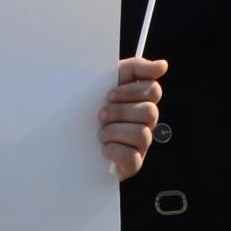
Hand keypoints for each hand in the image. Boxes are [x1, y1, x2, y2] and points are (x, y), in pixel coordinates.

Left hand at [100, 57, 165, 180]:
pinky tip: (103, 148)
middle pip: (150, 112)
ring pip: (142, 134)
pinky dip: (114, 151)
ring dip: (114, 131)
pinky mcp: (132, 165)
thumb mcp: (107, 80)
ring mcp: (141, 145)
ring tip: (100, 132)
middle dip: (121, 111)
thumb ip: (136, 69)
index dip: (133, 91)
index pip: (154, 91)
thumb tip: (163, 65)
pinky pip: (132, 157)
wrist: (66, 135)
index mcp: (141, 101)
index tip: (110, 94)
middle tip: (102, 114)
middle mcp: (145, 123)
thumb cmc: (89, 105)